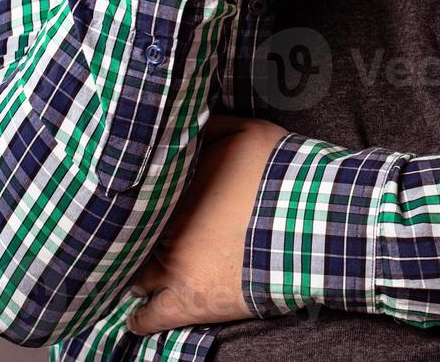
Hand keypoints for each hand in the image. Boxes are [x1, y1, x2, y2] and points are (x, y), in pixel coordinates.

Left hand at [127, 114, 289, 335]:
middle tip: (130, 239)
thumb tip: (186, 120)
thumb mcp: (247, 132)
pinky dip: (141, 319)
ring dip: (133, 275)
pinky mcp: (189, 302)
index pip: (138, 198)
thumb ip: (209, 126)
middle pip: (132, 236)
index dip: (137, 203)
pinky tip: (134, 318)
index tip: (134, 207)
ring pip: (135, 276)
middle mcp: (166, 225)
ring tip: (130, 277)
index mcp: (175, 188)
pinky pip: (150, 317)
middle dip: (131, 237)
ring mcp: (174, 266)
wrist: (309, 223)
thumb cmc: (279, 177)